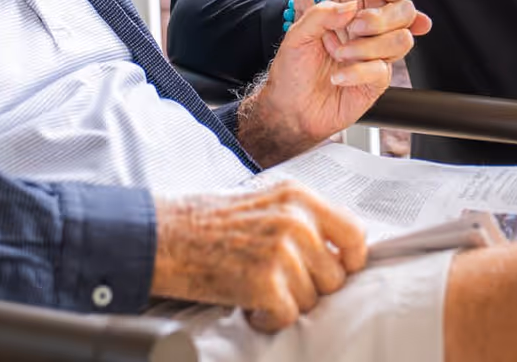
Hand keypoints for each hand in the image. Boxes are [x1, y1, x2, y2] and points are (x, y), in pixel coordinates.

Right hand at [151, 182, 367, 330]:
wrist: (162, 236)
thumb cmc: (205, 222)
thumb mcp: (263, 202)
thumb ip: (302, 219)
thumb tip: (338, 252)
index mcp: (298, 197)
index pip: (355, 233)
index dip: (349, 260)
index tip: (335, 271)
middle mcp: (295, 220)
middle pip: (335, 275)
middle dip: (310, 287)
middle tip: (277, 282)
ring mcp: (281, 250)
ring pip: (312, 300)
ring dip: (285, 303)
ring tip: (256, 288)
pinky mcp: (265, 281)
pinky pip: (287, 316)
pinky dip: (268, 319)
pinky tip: (248, 305)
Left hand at [238, 0, 432, 165]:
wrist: (291, 107)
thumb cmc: (293, 69)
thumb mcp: (296, 34)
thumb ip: (320, 13)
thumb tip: (350, 5)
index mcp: (351, 12)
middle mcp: (368, 30)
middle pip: (403, 11)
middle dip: (381, 17)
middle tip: (354, 26)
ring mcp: (376, 54)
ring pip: (401, 39)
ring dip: (368, 46)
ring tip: (339, 54)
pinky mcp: (377, 80)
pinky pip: (382, 69)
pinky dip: (356, 72)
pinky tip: (338, 77)